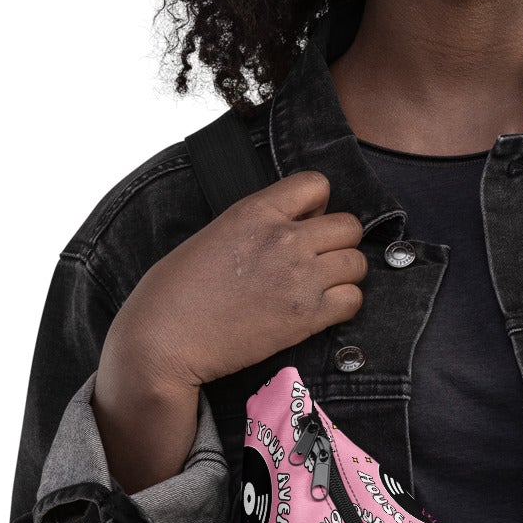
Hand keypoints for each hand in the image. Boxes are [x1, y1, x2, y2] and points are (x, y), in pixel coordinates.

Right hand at [93, 170, 365, 490]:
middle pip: (349, 226)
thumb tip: (286, 228)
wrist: (166, 338)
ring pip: (357, 263)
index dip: (318, 205)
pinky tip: (320, 311)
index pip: (317, 184)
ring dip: (345, 274)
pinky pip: (353, 300)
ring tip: (319, 287)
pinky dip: (344, 305)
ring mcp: (300, 277)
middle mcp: (284, 238)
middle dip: (338, 242)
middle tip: (317, 260)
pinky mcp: (307, 316)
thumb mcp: (214, 235)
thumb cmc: (175, 291)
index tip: (306, 223)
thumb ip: (255, 225)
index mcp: (255, 210)